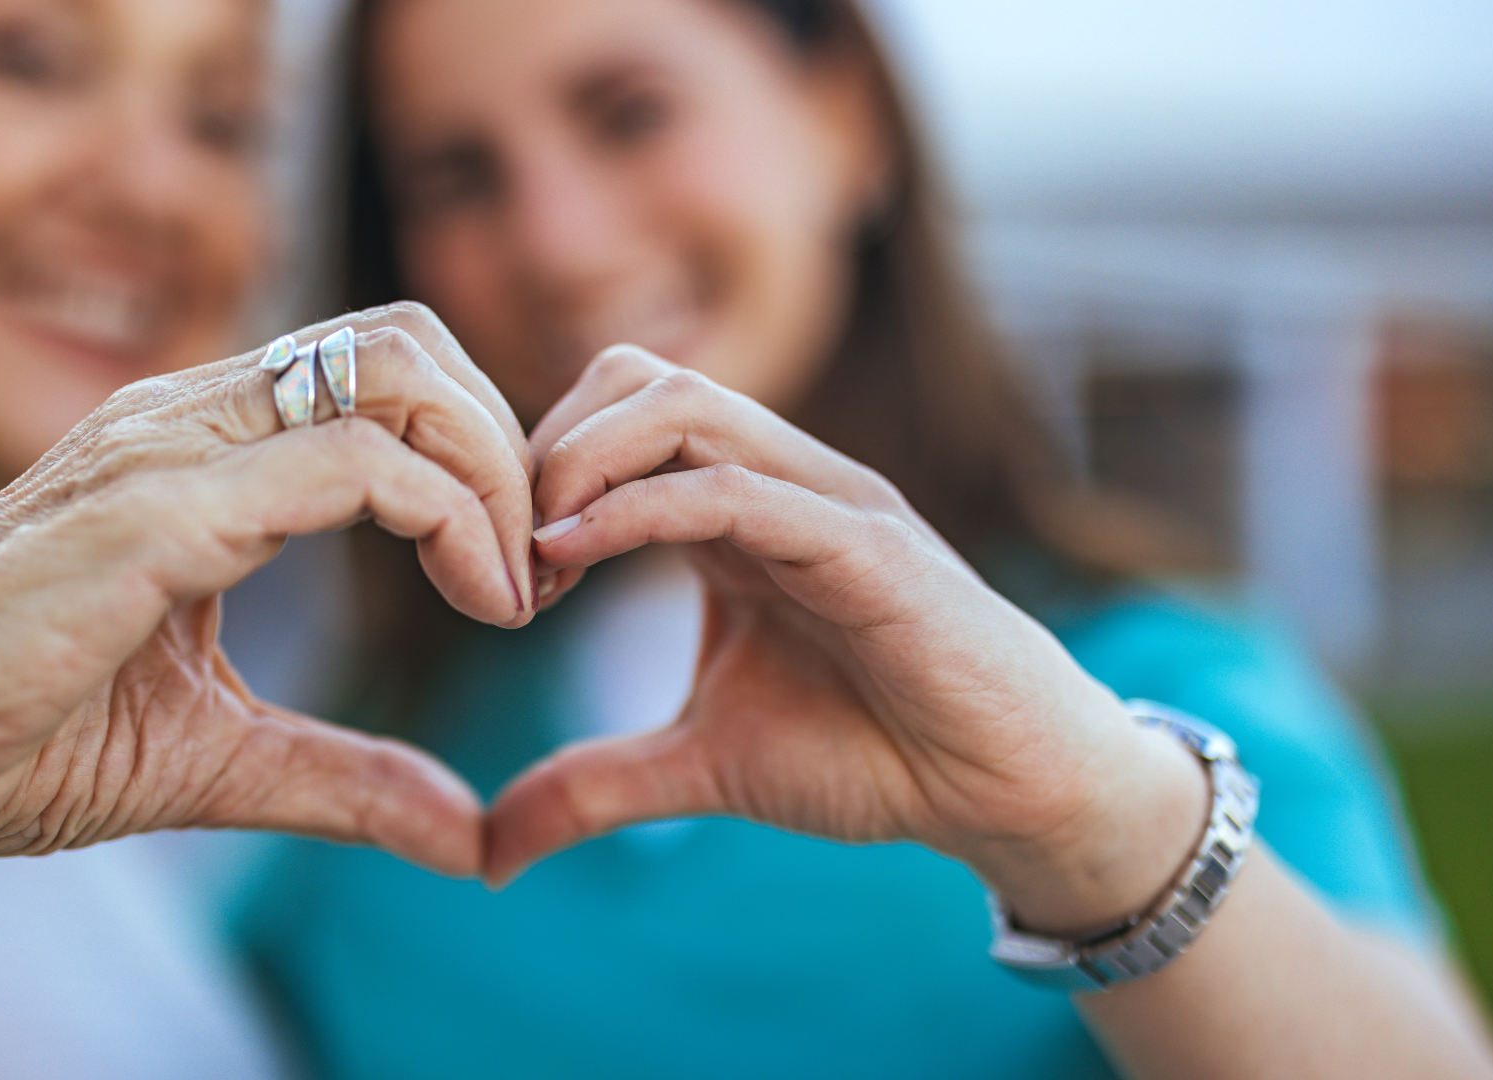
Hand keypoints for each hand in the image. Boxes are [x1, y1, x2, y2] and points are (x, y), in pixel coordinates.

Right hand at [0, 303, 533, 941]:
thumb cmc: (7, 738)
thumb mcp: (220, 757)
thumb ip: (349, 779)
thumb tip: (470, 836)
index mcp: (200, 450)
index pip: (384, 377)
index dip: (480, 456)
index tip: (515, 579)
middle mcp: (189, 417)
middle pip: (411, 341)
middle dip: (508, 443)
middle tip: (536, 569)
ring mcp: (169, 446)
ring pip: (398, 371)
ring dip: (495, 470)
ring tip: (514, 590)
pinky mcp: (156, 506)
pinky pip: (352, 463)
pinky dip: (450, 516)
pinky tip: (479, 599)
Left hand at [490, 347, 1207, 932]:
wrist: (1001, 790)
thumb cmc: (872, 754)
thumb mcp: (701, 766)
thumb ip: (595, 786)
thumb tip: (491, 855)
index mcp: (734, 510)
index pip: (615, 413)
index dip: (534, 470)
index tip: (493, 568)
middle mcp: (777, 481)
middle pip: (636, 377)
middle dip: (544, 446)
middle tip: (503, 550)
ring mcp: (823, 500)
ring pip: (680, 404)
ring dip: (579, 461)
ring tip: (535, 553)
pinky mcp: (865, 545)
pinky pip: (735, 489)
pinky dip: (639, 509)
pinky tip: (571, 555)